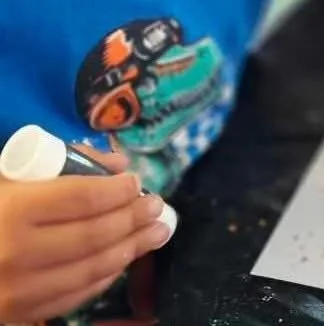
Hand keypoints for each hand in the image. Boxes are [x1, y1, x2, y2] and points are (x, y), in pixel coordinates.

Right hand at [0, 148, 169, 322]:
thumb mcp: (11, 175)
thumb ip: (63, 163)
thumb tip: (116, 164)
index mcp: (13, 211)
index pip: (83, 198)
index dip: (118, 190)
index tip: (136, 181)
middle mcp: (15, 254)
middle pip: (93, 236)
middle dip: (133, 219)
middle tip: (158, 206)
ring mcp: (15, 293)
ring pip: (89, 271)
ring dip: (130, 250)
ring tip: (155, 232)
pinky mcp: (16, 317)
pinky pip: (71, 299)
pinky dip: (102, 278)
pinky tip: (121, 260)